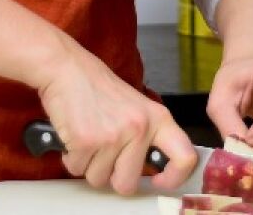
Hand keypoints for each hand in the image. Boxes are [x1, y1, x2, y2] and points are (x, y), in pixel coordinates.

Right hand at [37, 40, 196, 194]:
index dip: (174, 178)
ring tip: (90, 135)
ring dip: (90, 164)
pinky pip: (77, 169)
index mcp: (158, 118)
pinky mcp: (86, 141)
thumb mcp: (137, 106)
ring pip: (99, 179)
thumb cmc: (98, 87)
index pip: (184, 157)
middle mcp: (139, 128)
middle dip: (112, 176)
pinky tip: (76, 134)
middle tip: (105, 152)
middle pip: (127, 184)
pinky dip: (73, 157)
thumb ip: (148, 136)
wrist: (67, 69)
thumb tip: (154, 169)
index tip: (159, 182)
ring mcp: (113, 136)